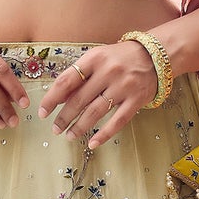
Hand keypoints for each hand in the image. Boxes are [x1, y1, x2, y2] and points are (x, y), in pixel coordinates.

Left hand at [39, 39, 157, 148]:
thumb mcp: (98, 59)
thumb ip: (80, 76)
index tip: (43, 112)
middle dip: (63, 117)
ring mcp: (124, 86)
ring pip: (95, 112)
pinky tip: (92, 143)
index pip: (66, 81)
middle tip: (55, 129)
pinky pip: (117, 121)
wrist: (156, 55)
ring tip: (69, 136)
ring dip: (79, 127)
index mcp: (94, 58)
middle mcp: (108, 71)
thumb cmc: (120, 58)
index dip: (52, 98)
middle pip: (79, 99)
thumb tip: (58, 99)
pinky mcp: (136, 100)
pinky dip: (103, 134)